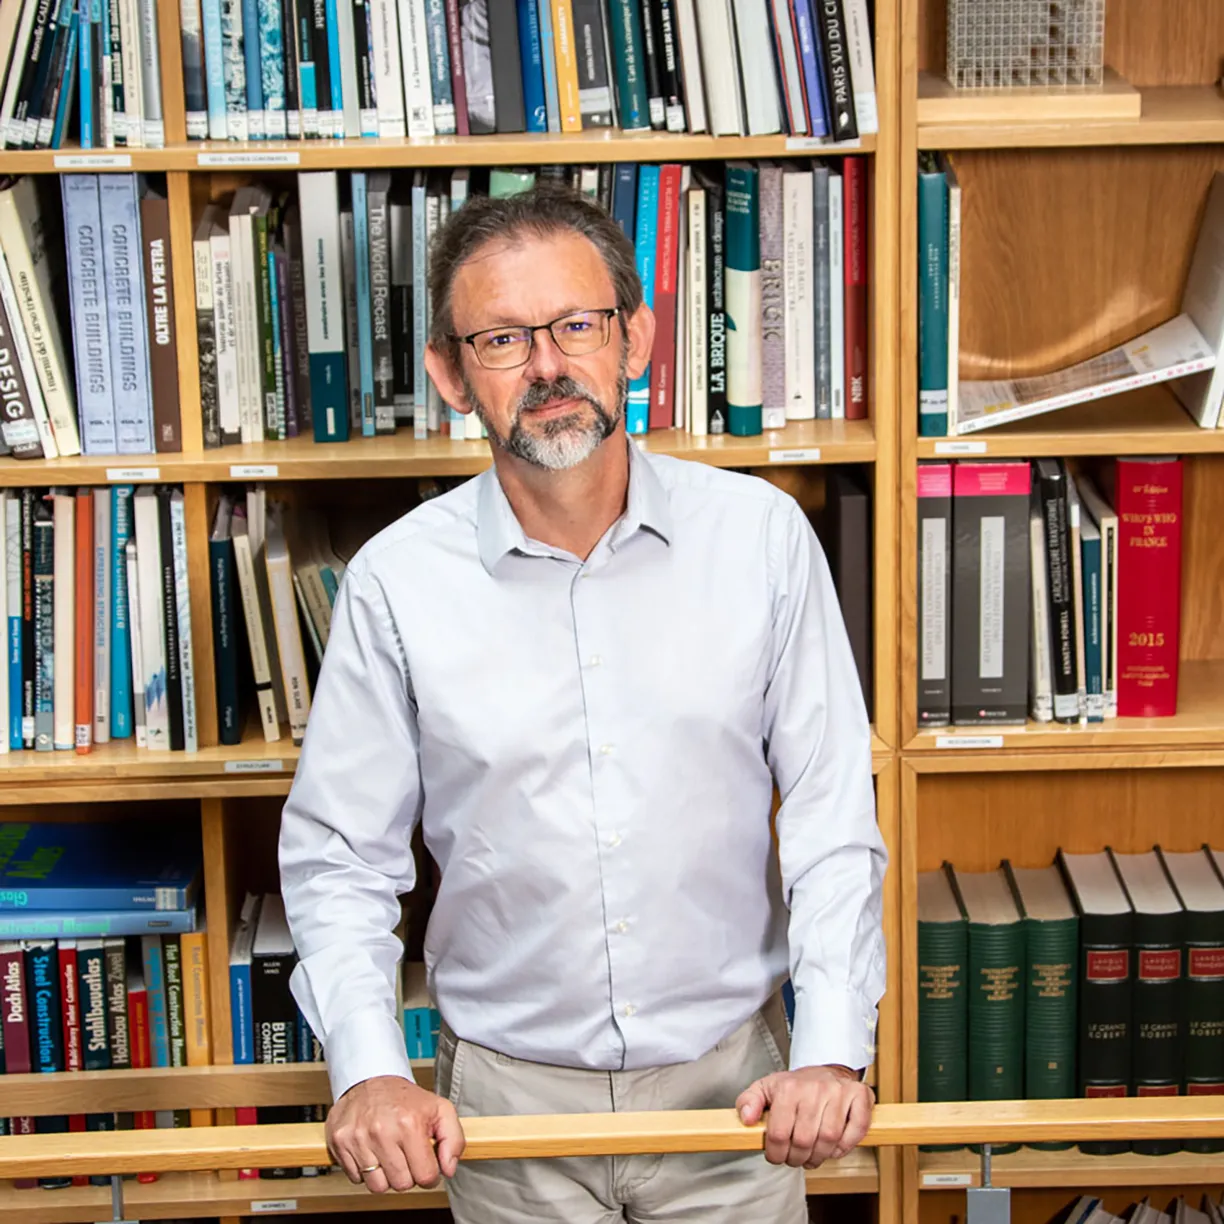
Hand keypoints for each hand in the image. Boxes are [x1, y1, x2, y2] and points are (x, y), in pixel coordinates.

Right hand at [326, 1074, 465, 1193]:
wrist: (371, 1079)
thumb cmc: (405, 1099)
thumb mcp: (440, 1109)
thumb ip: (454, 1139)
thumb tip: (448, 1169)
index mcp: (409, 1123)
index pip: (425, 1176)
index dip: (430, 1175)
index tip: (426, 1164)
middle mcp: (382, 1131)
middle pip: (401, 1184)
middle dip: (408, 1175)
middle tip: (406, 1155)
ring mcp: (358, 1138)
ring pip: (377, 1186)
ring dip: (385, 1176)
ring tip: (389, 1154)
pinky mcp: (340, 1142)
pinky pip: (356, 1179)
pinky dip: (365, 1171)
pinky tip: (372, 1152)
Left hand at [735, 1064, 873, 1168]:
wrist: (825, 1068)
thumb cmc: (796, 1085)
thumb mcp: (766, 1088)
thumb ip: (749, 1101)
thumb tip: (747, 1118)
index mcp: (788, 1087)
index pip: (778, 1134)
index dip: (775, 1154)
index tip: (776, 1156)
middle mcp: (815, 1088)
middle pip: (804, 1141)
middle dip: (796, 1159)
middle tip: (794, 1159)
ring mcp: (839, 1092)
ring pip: (829, 1140)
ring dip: (819, 1157)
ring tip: (811, 1156)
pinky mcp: (860, 1096)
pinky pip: (856, 1131)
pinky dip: (845, 1146)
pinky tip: (833, 1147)